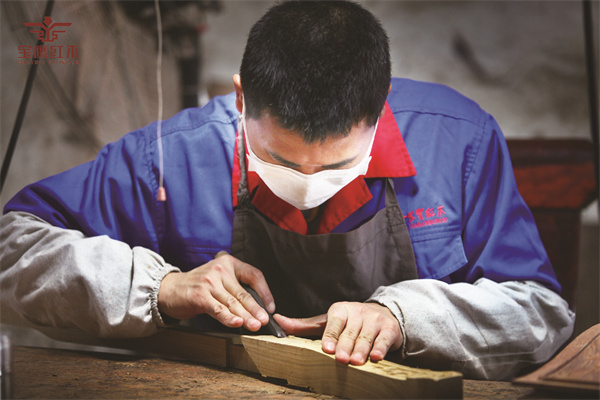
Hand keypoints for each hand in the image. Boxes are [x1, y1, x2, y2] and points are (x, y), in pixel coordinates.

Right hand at [158, 252, 274, 331]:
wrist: (169, 289)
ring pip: (232, 303)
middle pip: (243, 292)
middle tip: (265, 320)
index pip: (254, 275)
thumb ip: (236, 287)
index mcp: (229, 263)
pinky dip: (228, 318)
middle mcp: (220, 269)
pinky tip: (237, 323)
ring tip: (255, 325)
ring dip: (246, 316)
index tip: (270, 307)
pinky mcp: (200, 296)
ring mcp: (209, 282)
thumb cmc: (198, 287)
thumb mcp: (219, 279)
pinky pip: (218, 309)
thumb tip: (258, 307)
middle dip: (256, 309)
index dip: (265, 291)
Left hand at [273, 302, 401, 364]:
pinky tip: (376, 356)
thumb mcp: (327, 321)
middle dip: (345, 346)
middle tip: (340, 359)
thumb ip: (304, 325)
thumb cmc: (349, 322)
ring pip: (366, 337)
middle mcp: (357, 312)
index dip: (330, 335)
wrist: (382, 314)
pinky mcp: (389, 329)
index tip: (326, 348)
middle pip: (349, 332)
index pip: (334, 322)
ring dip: (361, 349)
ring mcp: (374, 320)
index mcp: (340, 310)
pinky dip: (380, 348)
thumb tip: (278, 321)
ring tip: (356, 361)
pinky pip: (384, 340)